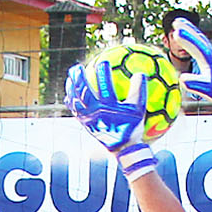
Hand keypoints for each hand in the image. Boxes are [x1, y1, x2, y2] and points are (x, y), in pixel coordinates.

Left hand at [65, 60, 157, 179]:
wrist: (123, 150)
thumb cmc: (132, 129)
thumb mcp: (139, 111)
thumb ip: (139, 92)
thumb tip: (141, 73)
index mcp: (110, 109)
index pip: (105, 87)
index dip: (103, 73)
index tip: (104, 61)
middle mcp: (97, 113)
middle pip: (84, 93)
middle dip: (79, 78)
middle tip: (77, 67)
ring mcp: (89, 119)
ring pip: (76, 102)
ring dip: (72, 88)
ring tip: (70, 77)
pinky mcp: (85, 125)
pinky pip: (75, 111)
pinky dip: (71, 102)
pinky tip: (69, 95)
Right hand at [169, 18, 211, 129]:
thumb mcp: (207, 90)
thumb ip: (195, 84)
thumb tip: (182, 78)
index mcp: (211, 61)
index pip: (198, 46)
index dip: (188, 39)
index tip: (177, 31)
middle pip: (200, 38)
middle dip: (188, 29)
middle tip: (176, 21)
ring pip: (202, 41)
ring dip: (192, 32)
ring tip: (180, 26)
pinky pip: (203, 46)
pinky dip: (195, 40)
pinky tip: (191, 40)